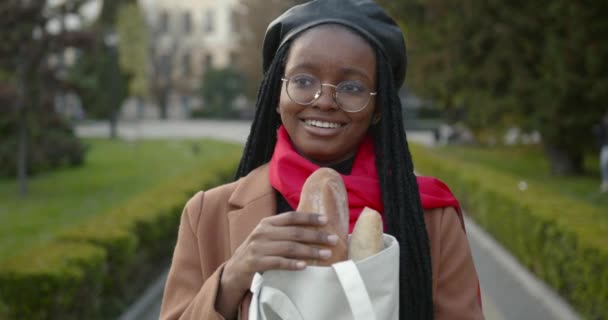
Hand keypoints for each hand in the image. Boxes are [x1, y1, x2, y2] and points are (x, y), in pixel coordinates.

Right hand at [223, 211, 338, 294]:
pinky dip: (292, 264)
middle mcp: (262, 232)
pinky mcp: (255, 263)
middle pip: (294, 233)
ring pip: (289, 248)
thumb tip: (315, 230)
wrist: (234, 270)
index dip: (309, 218)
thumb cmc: (258, 252)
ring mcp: (258, 247)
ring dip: (310, 251)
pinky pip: (277, 262)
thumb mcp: (268, 237)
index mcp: (267, 223)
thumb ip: (284, 232)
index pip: (291, 217)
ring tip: (326, 254)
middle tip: (333, 239)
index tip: (326, 220)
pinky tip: (305, 266)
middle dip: (316, 236)